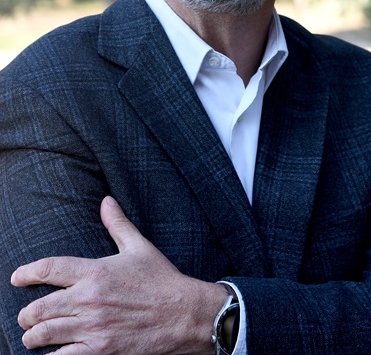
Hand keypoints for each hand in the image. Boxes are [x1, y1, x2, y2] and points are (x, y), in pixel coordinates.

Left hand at [11, 196, 227, 354]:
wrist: (186, 314)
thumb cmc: (162, 279)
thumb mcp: (139, 247)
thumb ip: (117, 224)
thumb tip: (106, 200)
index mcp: (96, 271)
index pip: (49, 269)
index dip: (27, 273)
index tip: (16, 278)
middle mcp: (90, 299)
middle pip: (38, 308)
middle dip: (26, 314)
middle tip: (26, 316)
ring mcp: (93, 328)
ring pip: (44, 335)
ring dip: (33, 337)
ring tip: (33, 336)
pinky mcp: (101, 351)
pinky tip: (52, 354)